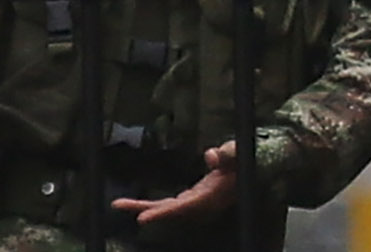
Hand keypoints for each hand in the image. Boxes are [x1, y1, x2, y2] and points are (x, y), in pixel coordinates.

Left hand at [111, 144, 242, 231]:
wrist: (252, 170)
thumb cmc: (245, 158)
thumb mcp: (239, 152)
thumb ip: (228, 154)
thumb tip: (210, 155)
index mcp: (212, 196)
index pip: (183, 207)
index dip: (163, 214)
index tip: (142, 218)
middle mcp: (202, 204)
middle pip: (170, 210)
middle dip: (145, 210)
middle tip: (119, 205)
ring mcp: (196, 202)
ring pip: (167, 208)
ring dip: (145, 207)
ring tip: (119, 204)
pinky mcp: (193, 198)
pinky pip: (170, 204)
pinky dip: (154, 205)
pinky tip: (138, 205)